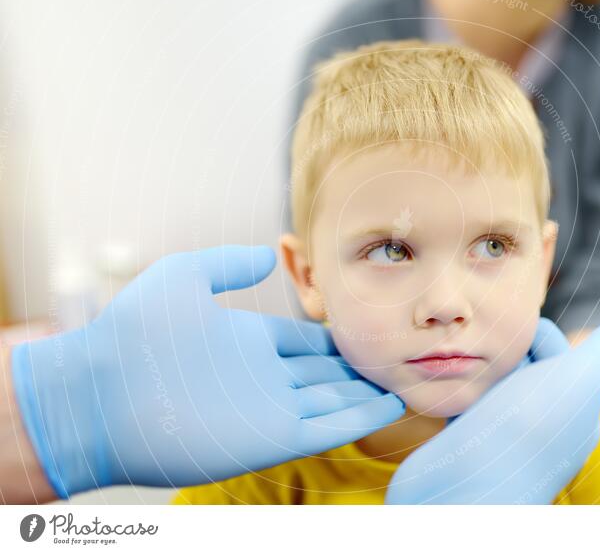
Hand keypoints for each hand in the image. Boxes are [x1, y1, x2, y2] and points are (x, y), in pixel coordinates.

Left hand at [11, 245, 404, 498]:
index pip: (301, 344)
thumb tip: (267, 254)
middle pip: (322, 375)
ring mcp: (268, 410)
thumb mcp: (184, 277)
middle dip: (356, 371)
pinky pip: (328, 428)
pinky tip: (390, 404)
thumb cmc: (134, 331)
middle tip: (394, 362)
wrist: (101, 391)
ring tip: (405, 385)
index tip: (361, 335)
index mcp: (244, 342)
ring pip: (332, 402)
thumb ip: (227, 264)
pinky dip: (360, 418)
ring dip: (366, 395)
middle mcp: (261, 378)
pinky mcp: (270, 439)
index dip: (331, 342)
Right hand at [385, 318, 599, 503]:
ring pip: (491, 381)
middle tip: (492, 370)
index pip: (554, 349)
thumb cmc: (525, 432)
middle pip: (520, 362)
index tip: (520, 348)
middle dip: (503, 356)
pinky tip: (453, 400)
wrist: (463, 491)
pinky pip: (465, 404)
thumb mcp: (582, 380)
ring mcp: (506, 434)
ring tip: (470, 385)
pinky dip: (458, 396)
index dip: (534, 337)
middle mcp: (543, 421)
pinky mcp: (471, 443)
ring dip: (479, 375)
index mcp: (575, 407)